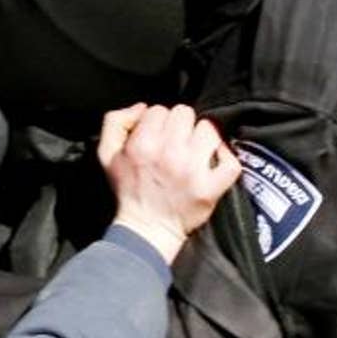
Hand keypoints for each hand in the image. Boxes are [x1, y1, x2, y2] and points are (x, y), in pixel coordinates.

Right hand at [97, 104, 239, 264]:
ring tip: (194, 151)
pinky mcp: (210, 188)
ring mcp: (193, 170)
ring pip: (209, 129)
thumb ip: (115, 121)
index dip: (158, 121)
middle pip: (185, 113)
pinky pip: (229, 161)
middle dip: (179, 125)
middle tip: (175, 143)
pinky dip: (225, 158)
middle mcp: (169, 153)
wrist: (145, 230)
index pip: (159, 109)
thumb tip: (142, 107)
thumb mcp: (107, 154)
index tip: (157, 136)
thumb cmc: (128, 190)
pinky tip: (214, 160)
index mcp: (142, 144)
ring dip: (202, 137)